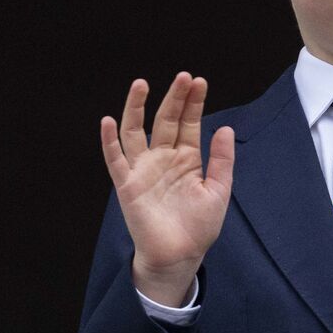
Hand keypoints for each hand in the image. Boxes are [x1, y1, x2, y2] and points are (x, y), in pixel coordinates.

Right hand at [100, 74, 233, 307]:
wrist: (180, 256)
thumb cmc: (199, 226)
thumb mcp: (219, 190)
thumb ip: (222, 160)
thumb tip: (224, 127)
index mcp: (187, 160)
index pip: (188, 124)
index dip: (193, 103)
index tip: (199, 81)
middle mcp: (163, 159)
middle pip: (166, 121)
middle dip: (174, 98)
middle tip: (183, 76)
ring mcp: (144, 170)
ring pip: (136, 132)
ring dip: (137, 109)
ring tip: (142, 84)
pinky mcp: (127, 186)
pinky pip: (115, 160)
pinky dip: (109, 141)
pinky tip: (108, 121)